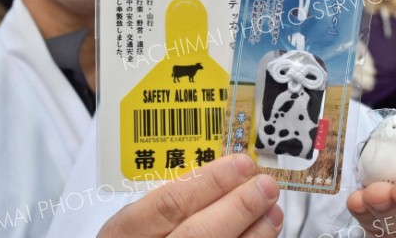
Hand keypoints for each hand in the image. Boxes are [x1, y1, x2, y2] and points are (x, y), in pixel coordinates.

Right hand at [98, 154, 282, 237]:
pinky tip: (263, 235)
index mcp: (123, 234)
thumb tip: (223, 177)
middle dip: (239, 206)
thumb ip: (170, 203)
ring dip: (253, 233)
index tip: (240, 164)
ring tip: (272, 210)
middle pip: (199, 234)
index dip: (210, 182)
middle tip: (265, 185)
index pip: (170, 204)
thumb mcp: (136, 224)